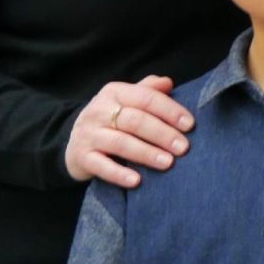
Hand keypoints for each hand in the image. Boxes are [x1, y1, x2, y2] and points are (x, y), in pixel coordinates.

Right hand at [65, 77, 189, 186]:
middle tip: (183, 147)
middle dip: (162, 134)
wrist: (74, 140)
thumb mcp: (127, 99)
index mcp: (114, 92)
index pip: (146, 98)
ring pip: (120, 142)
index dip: (169, 110)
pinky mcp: (80, 156)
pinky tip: (136, 181)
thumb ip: (148, 90)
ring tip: (168, 162)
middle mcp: (99, 110)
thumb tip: (168, 82)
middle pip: (135, 120)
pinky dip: (119, 174)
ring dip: (146, 153)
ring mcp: (88, 134)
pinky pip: (100, 166)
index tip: (190, 125)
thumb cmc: (112, 118)